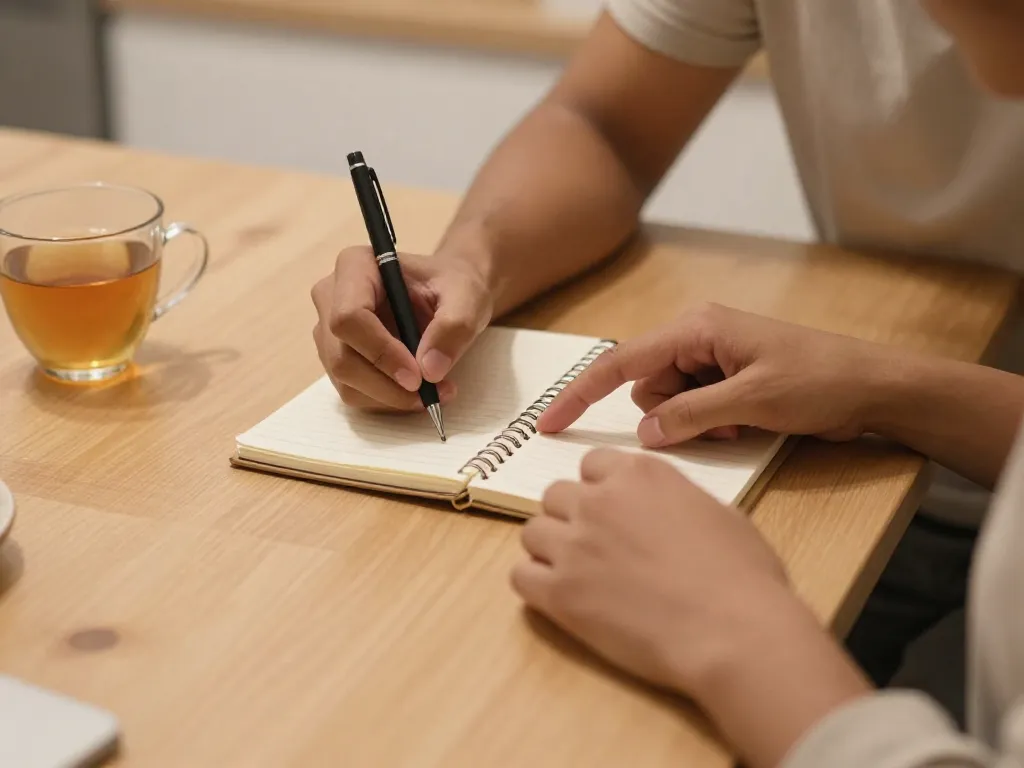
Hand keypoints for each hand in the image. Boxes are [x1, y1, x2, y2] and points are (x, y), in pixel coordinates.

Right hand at [311, 247, 492, 409]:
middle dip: (387, 385)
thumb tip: (429, 370)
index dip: (380, 352)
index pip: (349, 317)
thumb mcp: (467, 298)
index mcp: (356, 266)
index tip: (417, 376)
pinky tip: (417, 392)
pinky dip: (386, 400)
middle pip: (341, 356)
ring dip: (390, 397)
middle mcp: (331, 296)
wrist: (448, 293)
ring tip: (435, 392)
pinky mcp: (338, 356)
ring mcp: (329, 329)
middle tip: (431, 394)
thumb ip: (454, 327)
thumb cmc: (454, 286)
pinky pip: (353, 390)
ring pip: (345, 380)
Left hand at [512, 449, 869, 767]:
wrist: (733, 632)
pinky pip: (520, 576)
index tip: (614, 513)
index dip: (601, 490)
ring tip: (577, 574)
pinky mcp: (559, 593)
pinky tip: (562, 599)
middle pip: (556, 495)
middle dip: (571, 517)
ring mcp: (574, 545)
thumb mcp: (717, 514)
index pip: (593, 465)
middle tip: (596, 547)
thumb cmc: (742, 576)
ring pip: (532, 531)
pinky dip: (536, 585)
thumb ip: (674, 501)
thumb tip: (661, 514)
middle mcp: (598, 501)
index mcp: (639, 474)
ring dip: (550, 548)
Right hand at [538, 303, 892, 446]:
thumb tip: (645, 433)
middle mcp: (697, 338)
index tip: (550, 423)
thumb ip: (691, 417)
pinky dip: (711, 423)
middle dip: (670, 414)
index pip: (621, 362)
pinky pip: (694, 409)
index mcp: (695, 328)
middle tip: (720, 422)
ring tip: (740, 422)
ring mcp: (712, 360)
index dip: (581, 393)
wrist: (874, 388)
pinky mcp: (727, 380)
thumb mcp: (751, 402)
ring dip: (695, 423)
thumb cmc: (819, 382)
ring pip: (668, 403)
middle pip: (646, 388)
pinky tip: (747, 422)